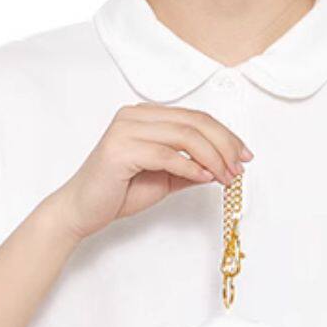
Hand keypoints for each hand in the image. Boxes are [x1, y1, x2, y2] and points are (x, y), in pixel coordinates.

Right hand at [51, 106, 251, 242]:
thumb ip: (190, 168)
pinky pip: (166, 154)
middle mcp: (135, 115)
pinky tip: (205, 178)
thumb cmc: (117, 193)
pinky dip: (190, 166)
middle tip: (240, 167)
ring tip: (226, 176)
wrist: (81, 211)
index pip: (195, 117)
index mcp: (145, 116)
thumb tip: (222, 166)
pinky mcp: (120, 149)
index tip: (244, 156)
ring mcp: (126, 129)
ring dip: (212, 157)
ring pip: (184, 135)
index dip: (225, 135)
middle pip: (194, 122)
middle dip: (224, 145)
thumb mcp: (164, 179)